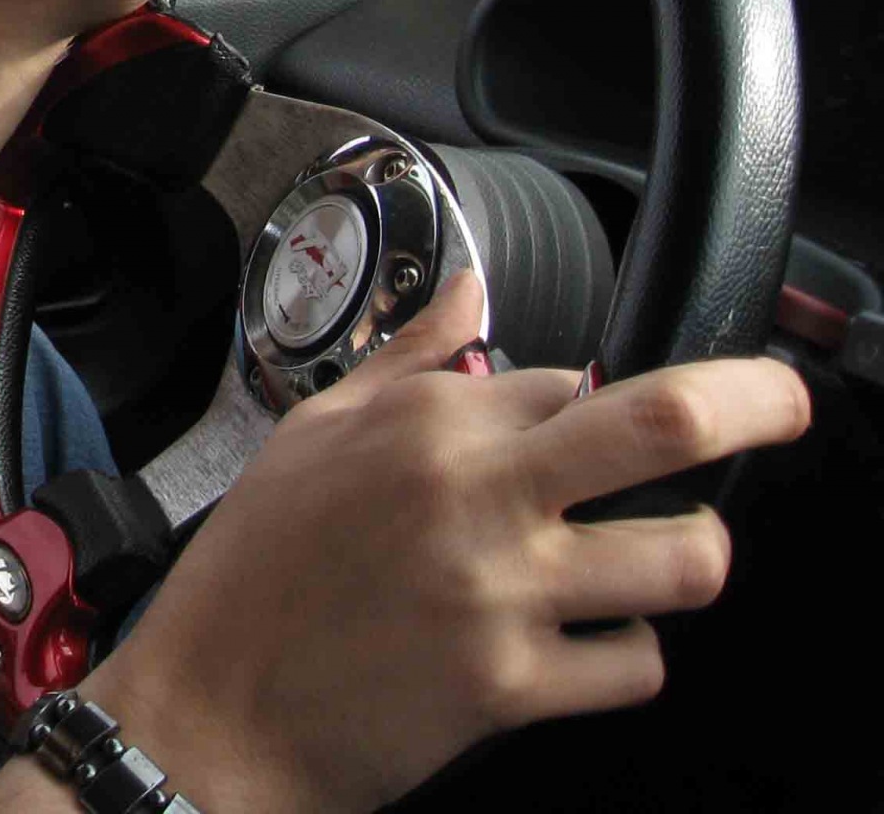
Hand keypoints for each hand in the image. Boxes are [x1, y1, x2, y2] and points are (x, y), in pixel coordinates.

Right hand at [77, 274, 813, 813]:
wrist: (211, 711)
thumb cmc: (255, 572)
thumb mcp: (310, 433)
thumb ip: (407, 356)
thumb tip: (471, 285)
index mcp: (422, 422)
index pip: (575, 378)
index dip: (596, 402)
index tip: (589, 426)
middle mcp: (474, 495)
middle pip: (662, 425)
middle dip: (754, 403)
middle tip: (783, 403)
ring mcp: (502, 592)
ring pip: (683, 558)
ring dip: (688, 555)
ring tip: (654, 559)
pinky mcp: (515, 686)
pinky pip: (637, 664)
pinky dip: (624, 657)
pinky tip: (576, 647)